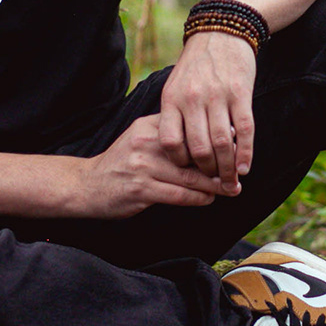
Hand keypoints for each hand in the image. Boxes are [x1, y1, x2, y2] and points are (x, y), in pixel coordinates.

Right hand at [80, 114, 234, 218]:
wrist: (86, 185)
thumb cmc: (121, 163)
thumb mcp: (140, 138)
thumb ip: (168, 135)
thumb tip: (207, 134)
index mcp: (150, 126)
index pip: (190, 128)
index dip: (215, 137)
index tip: (237, 145)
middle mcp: (147, 142)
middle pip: (194, 153)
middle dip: (221, 164)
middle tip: (239, 170)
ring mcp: (143, 166)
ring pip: (190, 176)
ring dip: (215, 185)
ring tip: (232, 188)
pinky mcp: (141, 189)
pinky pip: (178, 195)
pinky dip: (198, 198)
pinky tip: (210, 199)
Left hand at [158, 29, 256, 191]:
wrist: (222, 31)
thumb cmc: (197, 63)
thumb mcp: (175, 84)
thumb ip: (175, 114)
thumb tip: (178, 151)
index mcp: (172, 98)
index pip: (170, 142)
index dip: (179, 162)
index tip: (188, 171)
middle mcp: (193, 99)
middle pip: (198, 148)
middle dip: (206, 172)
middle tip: (213, 184)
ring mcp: (218, 96)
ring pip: (222, 144)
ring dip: (227, 169)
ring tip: (231, 182)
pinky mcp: (241, 93)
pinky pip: (244, 130)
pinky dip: (245, 153)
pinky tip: (245, 167)